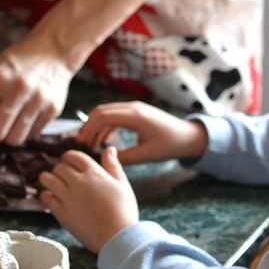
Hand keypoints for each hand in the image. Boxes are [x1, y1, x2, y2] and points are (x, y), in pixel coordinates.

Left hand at [0, 34, 72, 164]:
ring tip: (5, 126)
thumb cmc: (18, 64)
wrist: (53, 51)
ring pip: (15, 139)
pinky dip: (22, 133)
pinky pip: (31, 135)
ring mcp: (38, 101)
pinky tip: (21, 120)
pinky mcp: (53, 110)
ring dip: (5, 140)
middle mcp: (19, 90)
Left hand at [40, 147, 137, 253]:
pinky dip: (45, 195)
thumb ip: (113, 165)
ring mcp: (68, 197)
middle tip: (61, 175)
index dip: (69, 157)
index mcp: (94, 173)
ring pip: (47, 179)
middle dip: (60, 169)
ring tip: (50, 182)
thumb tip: (109, 149)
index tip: (68, 161)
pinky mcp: (61, 212)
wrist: (117, 237)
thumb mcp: (122, 185)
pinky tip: (50, 197)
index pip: (74, 156)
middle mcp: (78, 182)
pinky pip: (45, 198)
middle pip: (59, 167)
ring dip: (47, 178)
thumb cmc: (124, 211)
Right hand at [75, 102, 207, 164]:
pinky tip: (103, 140)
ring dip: (96, 125)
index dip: (89, 128)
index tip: (80, 142)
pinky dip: (106, 126)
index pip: (103, 116)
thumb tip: (105, 160)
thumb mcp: (146, 155)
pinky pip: (115, 116)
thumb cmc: (170, 145)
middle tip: (80, 142)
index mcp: (135, 116)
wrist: (189, 136)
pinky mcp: (137, 113)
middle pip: (101, 111)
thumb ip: (125, 158)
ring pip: (107, 112)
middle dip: (88, 126)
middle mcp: (133, 108)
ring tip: (89, 143)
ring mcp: (135, 108)